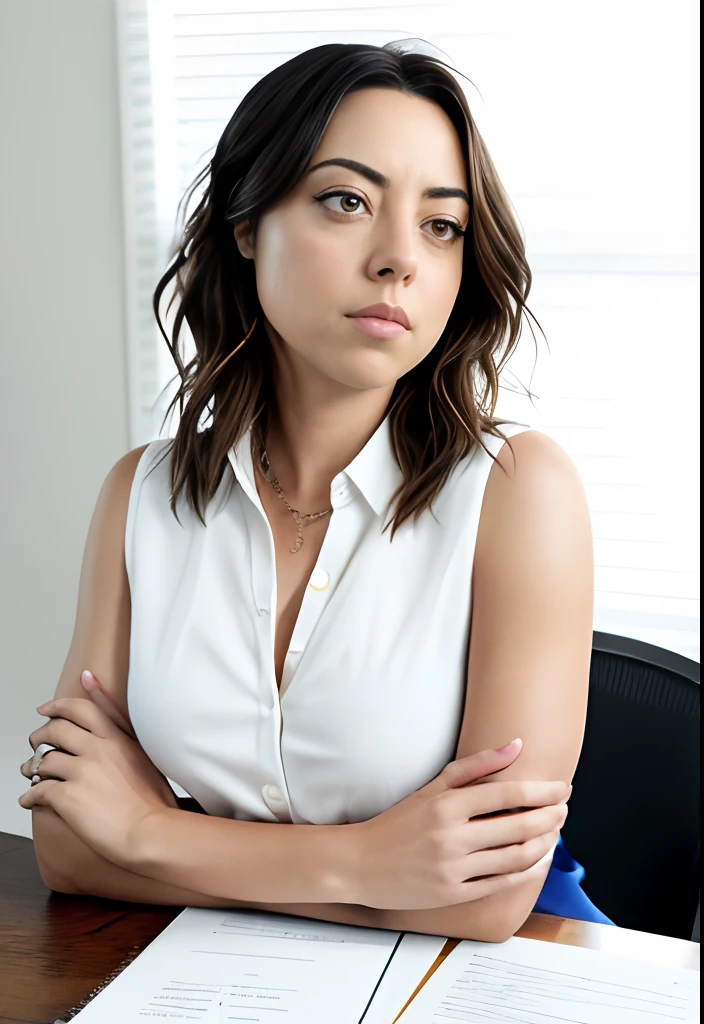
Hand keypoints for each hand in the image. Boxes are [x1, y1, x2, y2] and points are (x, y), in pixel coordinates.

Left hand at [19, 692, 176, 867]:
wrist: (151, 831)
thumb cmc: (152, 801)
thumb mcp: (144, 755)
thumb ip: (123, 733)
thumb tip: (108, 713)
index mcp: (116, 738)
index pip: (80, 708)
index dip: (57, 706)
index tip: (45, 709)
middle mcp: (98, 749)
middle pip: (54, 729)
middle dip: (39, 737)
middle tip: (36, 744)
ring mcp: (82, 771)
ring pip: (42, 760)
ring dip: (31, 767)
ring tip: (31, 773)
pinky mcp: (68, 796)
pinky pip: (37, 790)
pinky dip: (28, 795)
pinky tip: (30, 800)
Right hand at [354, 739, 569, 909]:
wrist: (362, 863)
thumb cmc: (399, 822)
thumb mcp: (432, 787)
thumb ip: (476, 766)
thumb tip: (516, 745)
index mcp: (446, 805)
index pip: (507, 794)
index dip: (542, 791)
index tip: (562, 789)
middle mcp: (452, 837)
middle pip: (518, 826)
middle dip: (551, 817)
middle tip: (564, 809)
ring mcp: (454, 868)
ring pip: (515, 858)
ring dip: (544, 844)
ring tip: (554, 832)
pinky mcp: (454, 894)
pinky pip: (502, 884)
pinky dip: (528, 871)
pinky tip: (539, 859)